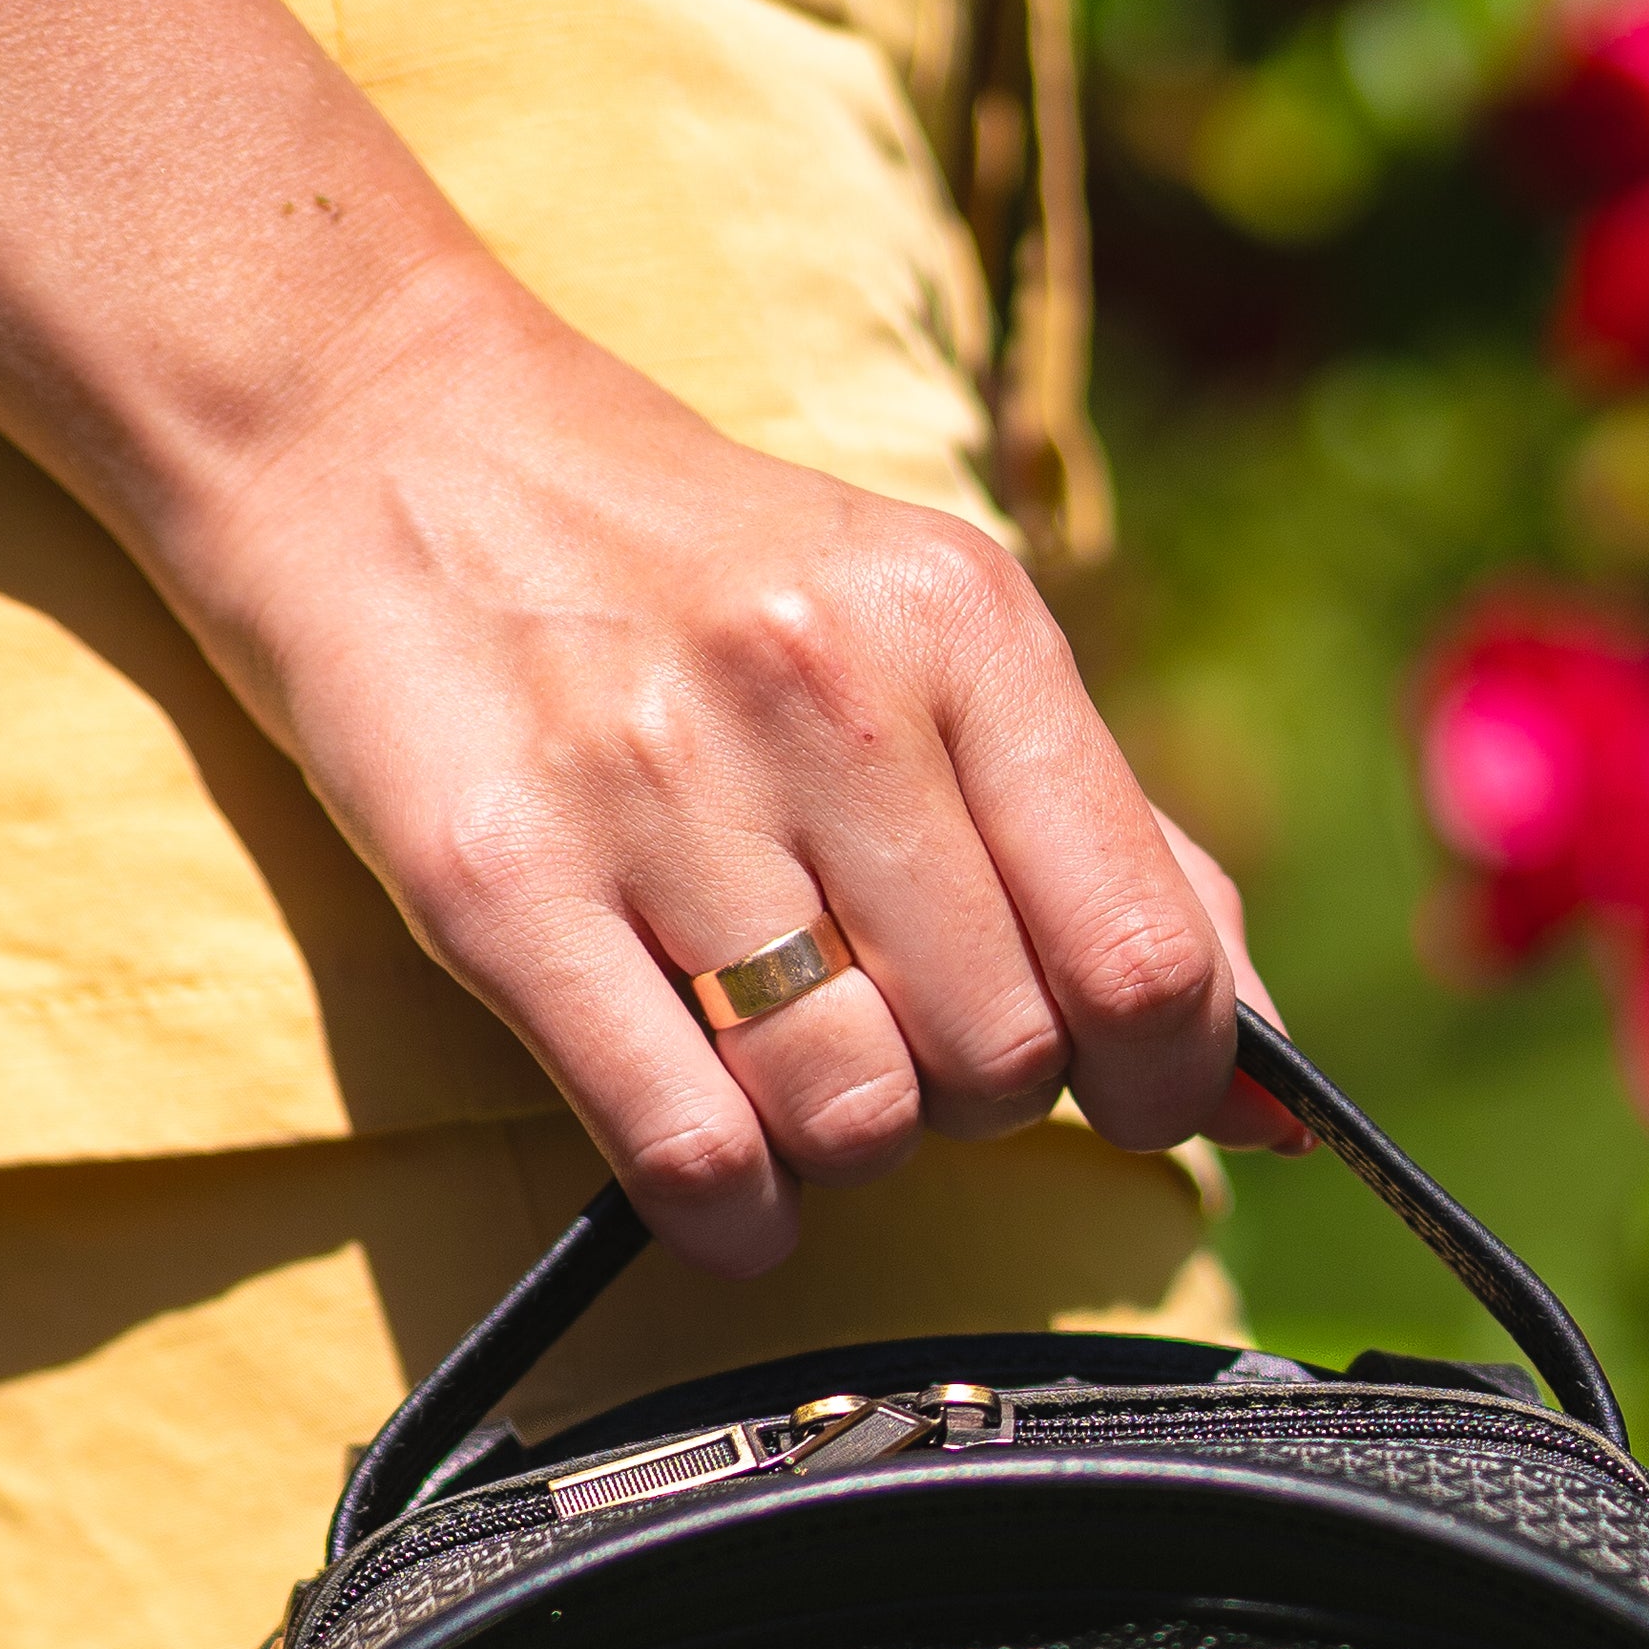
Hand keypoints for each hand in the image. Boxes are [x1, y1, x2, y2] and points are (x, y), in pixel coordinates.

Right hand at [175, 257, 1283, 1268]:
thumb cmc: (694, 584)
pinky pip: (691, 1153)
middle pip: (1001, 1060)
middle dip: (973, 1097)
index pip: (1144, 952)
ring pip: (855, 1120)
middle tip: (895, 1029)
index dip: (1162, 1079)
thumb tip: (1264, 1090)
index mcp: (962, 622)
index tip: (1123, 1098)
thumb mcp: (932, 643)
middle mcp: (824, 693)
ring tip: (785, 1060)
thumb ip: (1112, 849)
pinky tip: (725, 1171)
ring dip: (841, 1146)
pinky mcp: (501, 884)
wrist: (383, 437)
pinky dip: (733, 1211)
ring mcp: (655, 787)